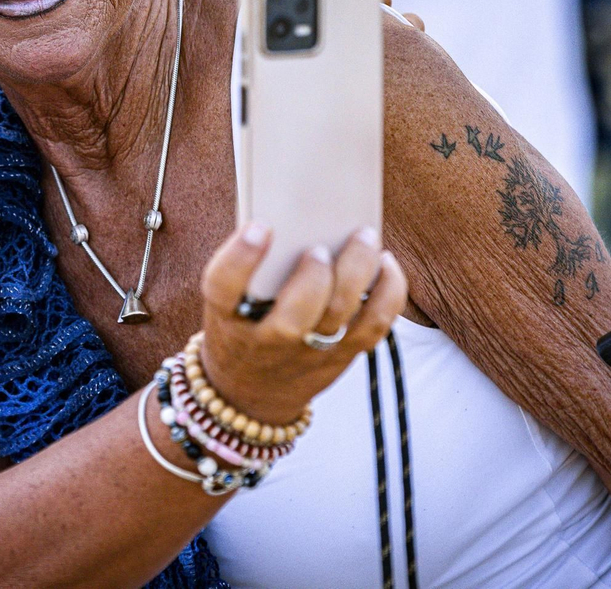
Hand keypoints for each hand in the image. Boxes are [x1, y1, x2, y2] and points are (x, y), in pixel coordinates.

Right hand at [197, 223, 405, 424]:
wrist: (249, 392)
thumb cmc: (240, 327)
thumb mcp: (226, 304)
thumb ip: (249, 270)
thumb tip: (295, 220)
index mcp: (227, 319)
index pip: (222, 288)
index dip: (241, 257)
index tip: (260, 227)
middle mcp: (267, 342)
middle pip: (295, 317)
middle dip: (314, 277)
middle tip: (320, 247)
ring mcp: (308, 352)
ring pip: (340, 318)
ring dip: (357, 274)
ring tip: (364, 238)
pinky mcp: (342, 356)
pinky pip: (375, 327)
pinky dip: (387, 293)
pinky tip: (385, 264)